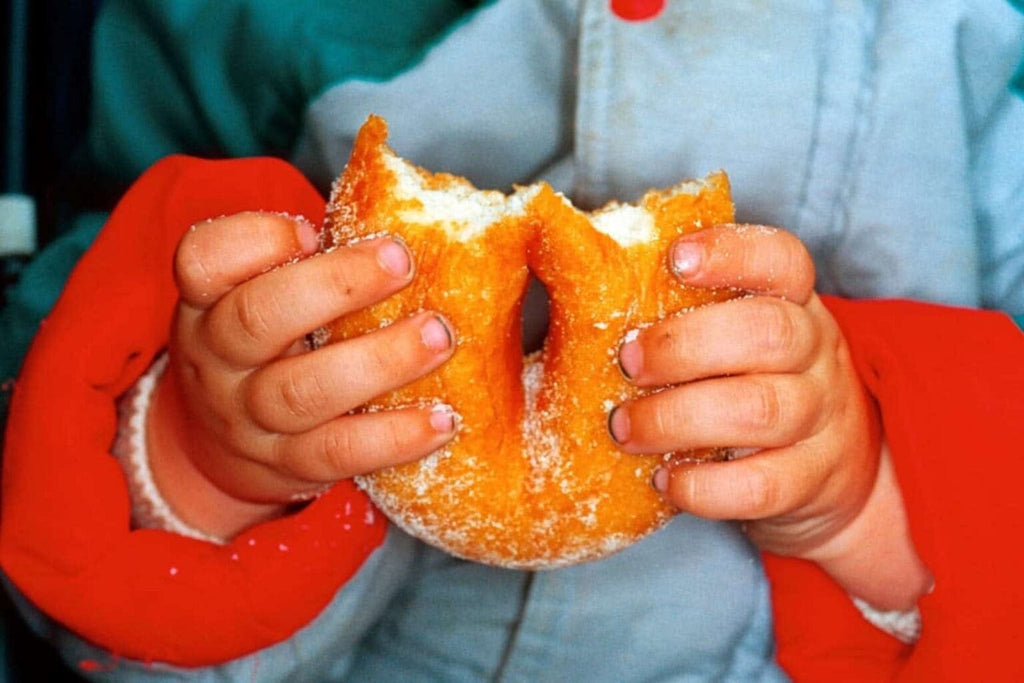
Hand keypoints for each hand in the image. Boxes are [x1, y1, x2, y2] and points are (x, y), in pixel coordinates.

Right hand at [147, 212, 457, 538]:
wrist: (217, 451)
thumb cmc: (266, 350)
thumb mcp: (258, 299)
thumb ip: (309, 264)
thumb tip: (411, 217)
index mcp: (208, 303)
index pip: (201, 260)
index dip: (254, 240)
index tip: (311, 230)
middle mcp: (218, 360)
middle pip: (256, 318)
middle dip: (336, 284)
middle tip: (402, 261)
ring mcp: (250, 420)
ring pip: (303, 392)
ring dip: (381, 361)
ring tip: (440, 336)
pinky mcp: (289, 466)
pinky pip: (340, 453)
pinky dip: (395, 437)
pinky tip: (442, 418)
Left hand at [610, 225, 931, 609]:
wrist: (842, 470)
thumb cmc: (753, 383)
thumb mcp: (737, 335)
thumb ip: (681, 309)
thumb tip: (578, 283)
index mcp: (792, 302)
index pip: (780, 259)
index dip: (730, 253)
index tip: (674, 259)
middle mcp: (815, 353)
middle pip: (768, 333)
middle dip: (683, 346)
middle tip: (628, 362)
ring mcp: (820, 419)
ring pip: (759, 411)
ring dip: (677, 418)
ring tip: (625, 428)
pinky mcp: (810, 482)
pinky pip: (759, 486)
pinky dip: (702, 487)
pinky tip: (663, 478)